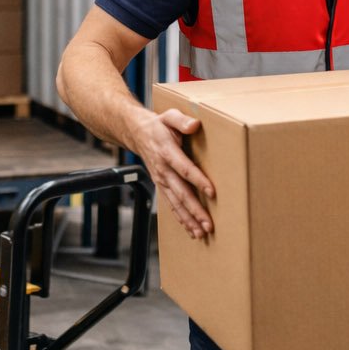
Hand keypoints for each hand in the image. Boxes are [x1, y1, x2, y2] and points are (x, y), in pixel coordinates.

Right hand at [129, 107, 213, 238]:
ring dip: (189, 219)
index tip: (212, 192)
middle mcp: (163, 169)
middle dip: (195, 210)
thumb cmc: (158, 125)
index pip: (184, 168)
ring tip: (202, 233)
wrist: (136, 133)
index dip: (198, 180)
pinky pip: (172, 205)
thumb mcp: (169, 116)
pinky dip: (181, 219)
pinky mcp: (162, 186)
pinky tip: (191, 230)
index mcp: (167, 152)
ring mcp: (161, 180)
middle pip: (181, 192)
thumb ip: (182, 120)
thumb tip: (195, 125)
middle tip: (208, 224)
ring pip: (176, 203)